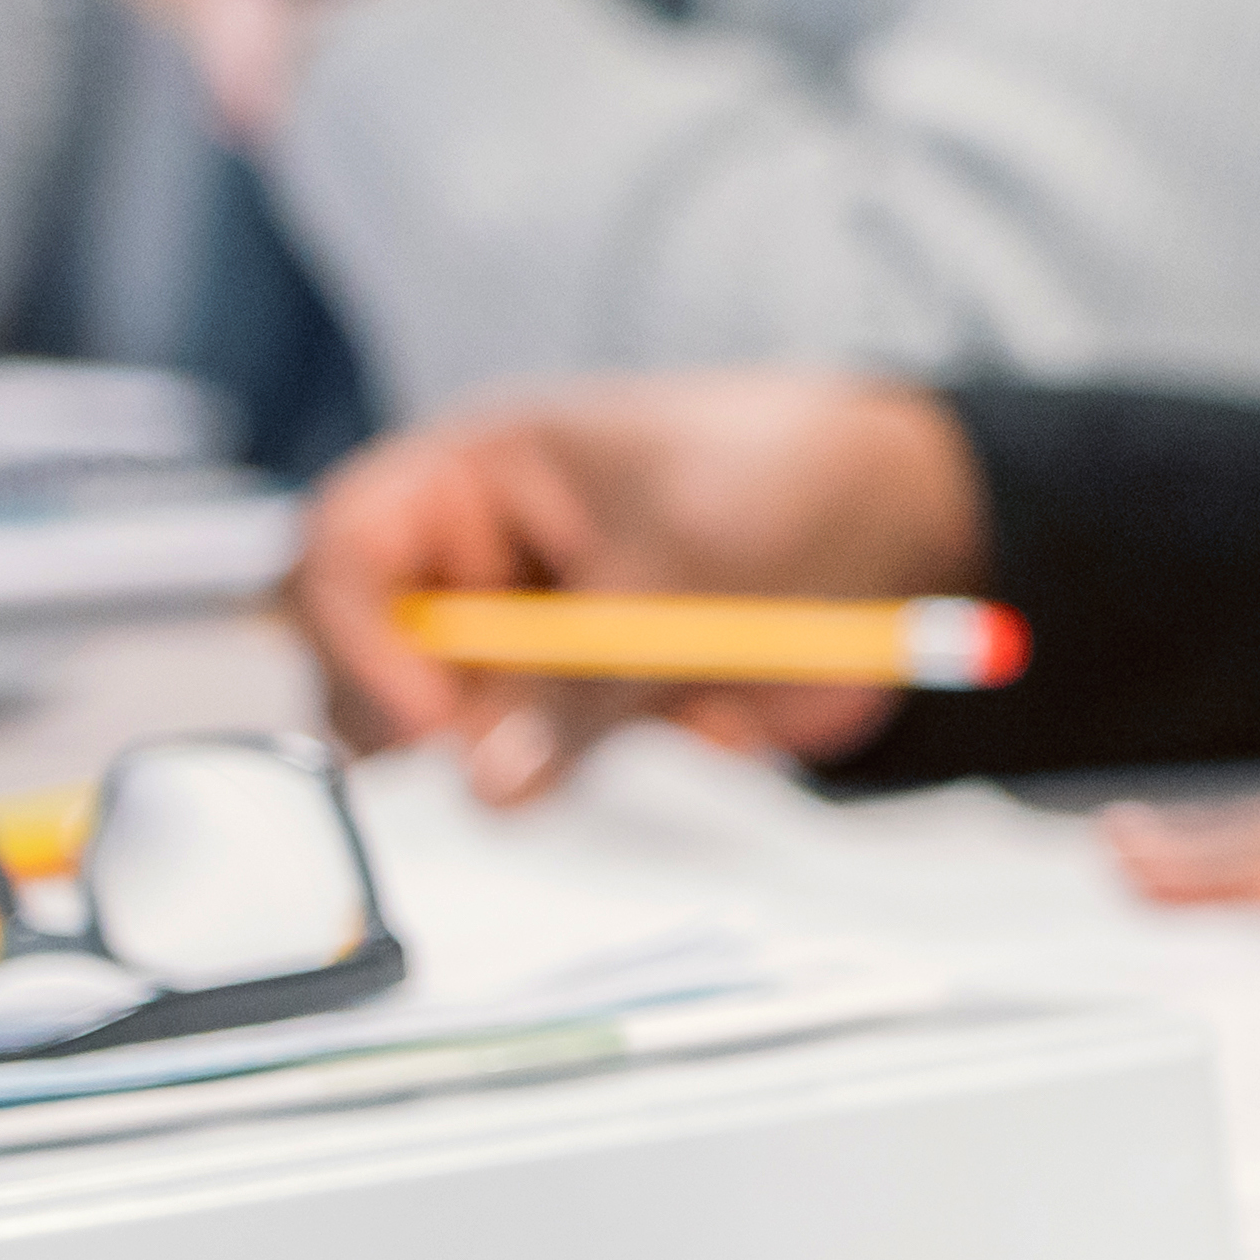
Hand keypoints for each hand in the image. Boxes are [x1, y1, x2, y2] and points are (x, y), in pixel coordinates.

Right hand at [293, 373, 989, 803]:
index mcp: (474, 473)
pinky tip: (705, 727)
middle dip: (445, 723)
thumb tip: (485, 787)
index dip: (361, 640)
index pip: (340, 552)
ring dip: (543, 756)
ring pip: (465, 733)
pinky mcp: (589, 702)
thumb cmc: (790, 479)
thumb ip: (584, 680)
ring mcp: (531, 635)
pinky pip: (551, 766)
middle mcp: (481, 558)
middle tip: (531, 763)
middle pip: (377, 662)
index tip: (434, 724)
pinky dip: (609, 773)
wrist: (919, 518)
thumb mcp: (685, 567)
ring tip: (664, 717)